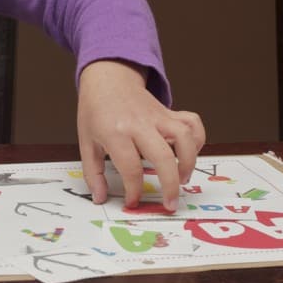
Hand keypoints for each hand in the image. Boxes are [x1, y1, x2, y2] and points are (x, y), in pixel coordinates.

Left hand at [77, 59, 204, 210]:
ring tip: (182, 179)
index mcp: (115, 133)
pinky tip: (188, 154)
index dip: (134, 191)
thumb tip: (100, 198)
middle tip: (169, 204)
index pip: (131, 168)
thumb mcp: (85, 141)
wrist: (107, 78)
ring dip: (189, 162)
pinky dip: (197, 139)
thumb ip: (92, 173)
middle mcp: (139, 124)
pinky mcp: (169, 112)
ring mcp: (158, 116)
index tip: (133, 202)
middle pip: (163, 157)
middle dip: (170, 186)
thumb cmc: (95, 111)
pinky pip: (192, 123)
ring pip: (185, 138)